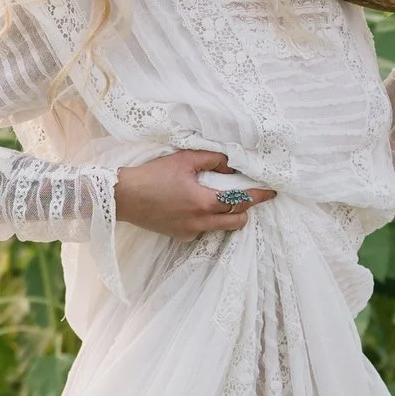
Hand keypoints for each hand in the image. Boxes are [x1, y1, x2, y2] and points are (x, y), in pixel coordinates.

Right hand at [113, 149, 276, 239]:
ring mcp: (189, 232)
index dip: (258, 197)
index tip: (271, 193)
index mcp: (203, 202)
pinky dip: (205, 219)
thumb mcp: (183, 160)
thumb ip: (211, 159)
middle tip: (244, 196)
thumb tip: (229, 164)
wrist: (123, 197)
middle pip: (236, 222)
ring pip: (219, 227)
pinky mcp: (179, 236)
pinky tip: (194, 207)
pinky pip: (202, 229)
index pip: (240, 201)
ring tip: (218, 199)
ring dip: (225, 215)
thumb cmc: (151, 175)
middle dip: (245, 210)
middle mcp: (199, 222)